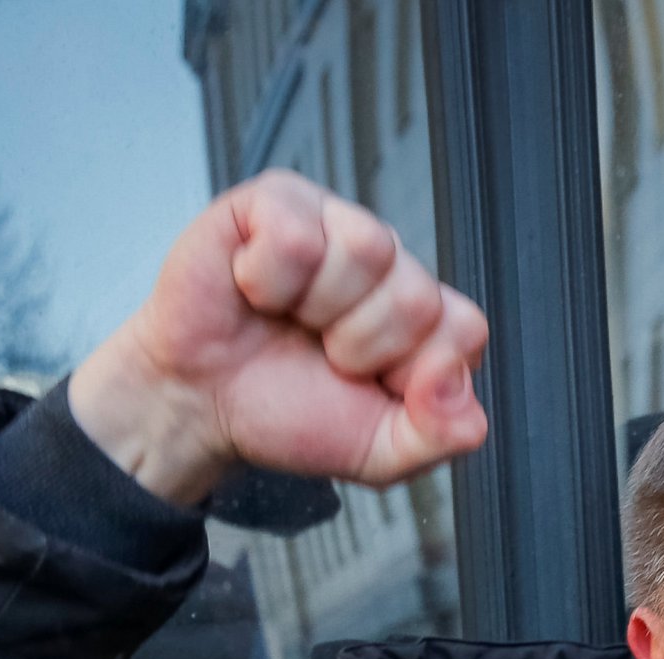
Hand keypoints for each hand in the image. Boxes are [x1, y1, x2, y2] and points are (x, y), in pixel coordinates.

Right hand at [70, 171, 490, 503]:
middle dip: (362, 345)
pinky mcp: (276, 201)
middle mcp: (388, 264)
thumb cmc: (283, 412)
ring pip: (368, 249)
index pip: (465, 330)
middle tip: (321, 354)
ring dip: (318, 308)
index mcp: (422, 318)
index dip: (414, 370)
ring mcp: (335, 224)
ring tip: (290, 319)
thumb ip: (443, 435)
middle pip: (418, 293)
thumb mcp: (379, 452)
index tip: (370, 384)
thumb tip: (460, 394)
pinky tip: (254, 290)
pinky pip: (296, 234)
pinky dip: (267, 280)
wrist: (198, 407)